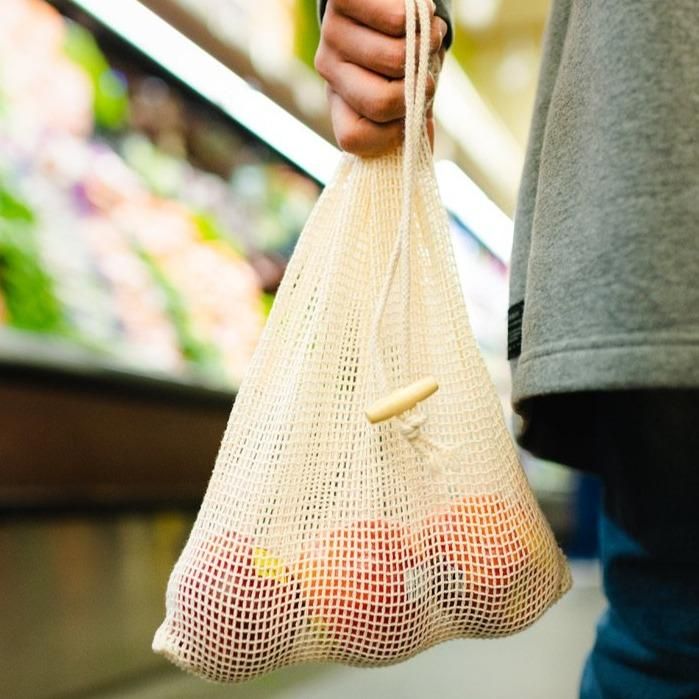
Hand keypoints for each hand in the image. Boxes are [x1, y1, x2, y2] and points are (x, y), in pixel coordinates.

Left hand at [315, 0, 447, 156]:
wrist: (400, 0)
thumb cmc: (411, 54)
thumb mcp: (410, 95)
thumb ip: (413, 124)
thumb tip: (421, 150)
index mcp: (340, 102)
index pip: (353, 138)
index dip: (393, 133)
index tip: (408, 111)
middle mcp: (327, 69)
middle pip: (381, 103)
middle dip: (419, 89)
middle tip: (423, 68)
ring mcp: (331, 33)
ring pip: (395, 59)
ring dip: (427, 46)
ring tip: (425, 35)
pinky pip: (397, 20)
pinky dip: (422, 17)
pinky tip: (420, 13)